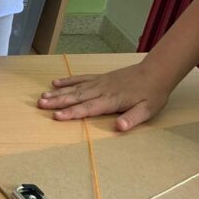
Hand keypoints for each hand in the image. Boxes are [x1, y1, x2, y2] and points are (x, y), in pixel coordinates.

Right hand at [37, 62, 175, 130]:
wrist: (156, 71)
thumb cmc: (152, 94)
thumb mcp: (147, 110)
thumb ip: (132, 119)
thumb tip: (119, 127)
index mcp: (111, 100)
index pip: (88, 108)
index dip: (72, 113)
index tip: (57, 116)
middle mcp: (101, 90)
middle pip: (76, 97)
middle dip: (57, 102)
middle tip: (41, 105)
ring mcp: (99, 82)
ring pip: (75, 88)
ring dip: (58, 93)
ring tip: (42, 97)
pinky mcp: (100, 78)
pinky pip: (81, 78)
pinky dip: (68, 80)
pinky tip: (56, 83)